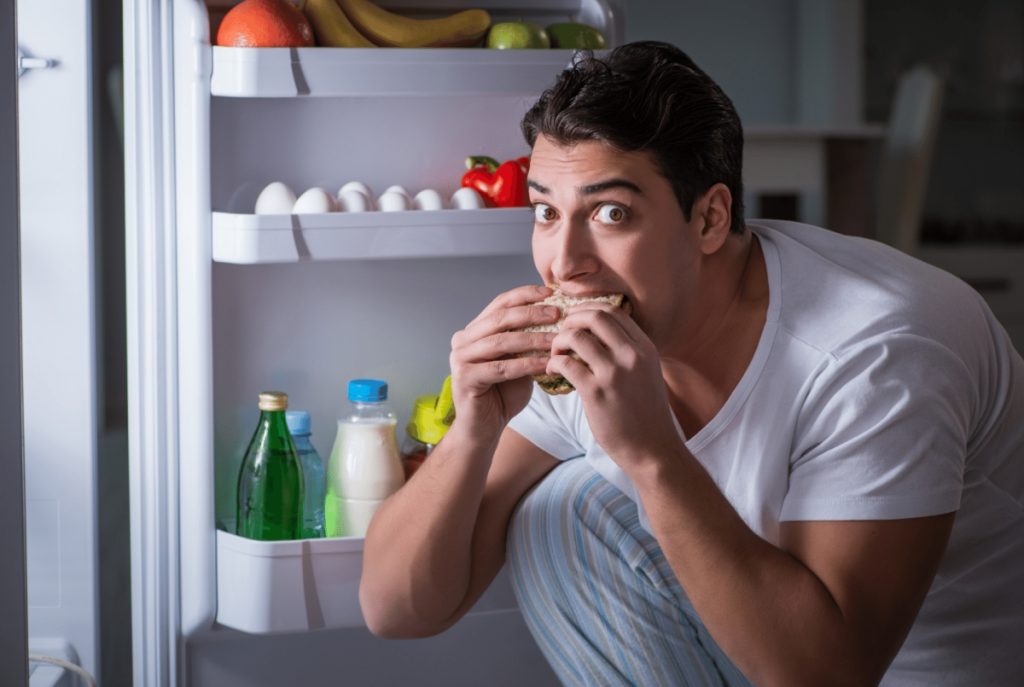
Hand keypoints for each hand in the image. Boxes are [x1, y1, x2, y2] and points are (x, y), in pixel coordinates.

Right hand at [449, 285, 560, 441]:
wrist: (484, 428)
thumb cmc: (504, 393)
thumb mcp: (519, 360)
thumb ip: (528, 340)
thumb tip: (558, 318)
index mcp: (474, 330)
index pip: (500, 303)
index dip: (526, 295)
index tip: (552, 292)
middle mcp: (463, 340)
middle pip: (500, 318)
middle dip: (531, 313)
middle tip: (557, 313)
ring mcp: (460, 358)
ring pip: (501, 342)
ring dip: (532, 339)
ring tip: (556, 340)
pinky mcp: (464, 378)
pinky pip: (500, 368)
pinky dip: (526, 365)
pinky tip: (546, 364)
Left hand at [546, 302, 680, 472]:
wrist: (653, 450)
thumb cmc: (646, 413)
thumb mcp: (646, 373)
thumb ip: (628, 352)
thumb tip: (600, 333)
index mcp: (645, 348)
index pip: (613, 310)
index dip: (588, 308)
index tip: (575, 318)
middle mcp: (632, 356)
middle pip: (595, 316)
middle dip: (572, 318)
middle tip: (561, 331)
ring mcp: (614, 374)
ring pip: (576, 336)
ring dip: (559, 340)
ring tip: (555, 352)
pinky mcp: (596, 393)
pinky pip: (566, 364)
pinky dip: (553, 362)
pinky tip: (552, 370)